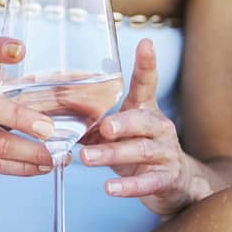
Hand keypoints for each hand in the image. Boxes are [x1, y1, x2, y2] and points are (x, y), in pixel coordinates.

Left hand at [79, 38, 196, 215]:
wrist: (176, 182)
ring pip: (141, 151)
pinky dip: (128, 186)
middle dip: (122, 123)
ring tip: (87, 159)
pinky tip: (110, 189)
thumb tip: (55, 113)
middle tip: (103, 126)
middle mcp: (159, 127)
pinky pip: (148, 182)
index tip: (145, 43)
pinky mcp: (167, 178)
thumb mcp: (120, 132)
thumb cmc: (139, 149)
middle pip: (143, 120)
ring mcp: (166, 153)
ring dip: (112, 154)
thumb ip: (95, 123)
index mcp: (146, 110)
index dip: (147, 64)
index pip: (147, 83)